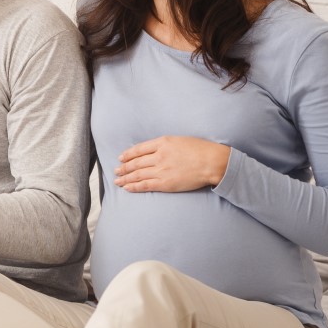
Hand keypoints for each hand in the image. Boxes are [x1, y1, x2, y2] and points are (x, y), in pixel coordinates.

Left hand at [113, 136, 230, 192]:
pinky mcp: (165, 183)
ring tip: (117, 180)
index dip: (128, 154)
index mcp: (162, 142)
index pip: (139, 149)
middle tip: (116, 170)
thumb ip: (165, 144)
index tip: (121, 157)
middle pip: (136, 162)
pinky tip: (127, 188)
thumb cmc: (201, 149)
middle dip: (124, 167)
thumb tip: (154, 150)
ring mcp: (161, 170)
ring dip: (125, 178)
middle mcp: (159, 156)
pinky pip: (145, 185)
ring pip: (138, 174)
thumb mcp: (180, 140)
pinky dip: (134, 187)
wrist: (212, 162)